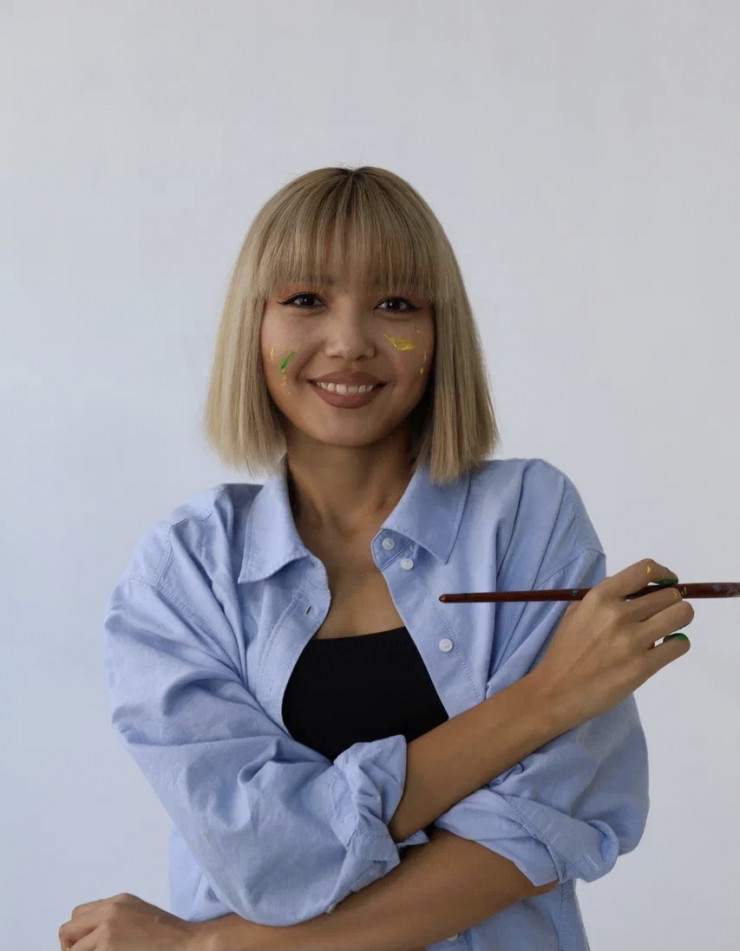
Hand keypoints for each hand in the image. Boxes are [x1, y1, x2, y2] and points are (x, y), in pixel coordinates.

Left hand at [58, 893, 206, 950]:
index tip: (85, 949)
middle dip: (70, 948)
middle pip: (67, 930)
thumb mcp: (139, 914)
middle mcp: (110, 911)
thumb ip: (115, 918)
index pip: (78, 915)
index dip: (76, 936)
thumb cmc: (169, 935)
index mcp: (117, 901)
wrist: (186, 943)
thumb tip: (91, 937)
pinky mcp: (108, 947)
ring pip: (73, 950)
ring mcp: (108, 929)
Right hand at [531, 558, 693, 730]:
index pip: (645, 570)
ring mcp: (632, 640)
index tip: (667, 582)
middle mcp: (618, 614)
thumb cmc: (564, 651)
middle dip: (671, 602)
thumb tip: (638, 592)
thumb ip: (605, 599)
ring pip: (682, 615)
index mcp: (600, 597)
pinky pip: (680, 644)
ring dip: (679, 619)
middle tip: (662, 614)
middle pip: (669, 594)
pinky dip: (677, 644)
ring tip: (667, 629)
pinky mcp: (643, 666)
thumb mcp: (576, 613)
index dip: (663, 574)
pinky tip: (665, 648)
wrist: (556, 691)